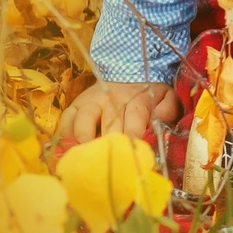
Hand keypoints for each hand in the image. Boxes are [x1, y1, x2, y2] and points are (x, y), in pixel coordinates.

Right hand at [60, 79, 178, 144]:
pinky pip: (66, 119)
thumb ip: (167, 110)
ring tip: (84, 155)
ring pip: (84, 120)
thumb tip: (159, 123)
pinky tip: (67, 149)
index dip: (133, 134)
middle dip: (109, 143)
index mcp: (137, 101)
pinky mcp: (76, 105)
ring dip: (83, 138)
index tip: (132, 150)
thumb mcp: (166, 96)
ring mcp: (92, 103)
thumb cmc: (148, 92)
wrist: (127, 70)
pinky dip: (65, 134)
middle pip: (109, 123)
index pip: (135, 117)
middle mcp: (112, 101)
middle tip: (107, 161)